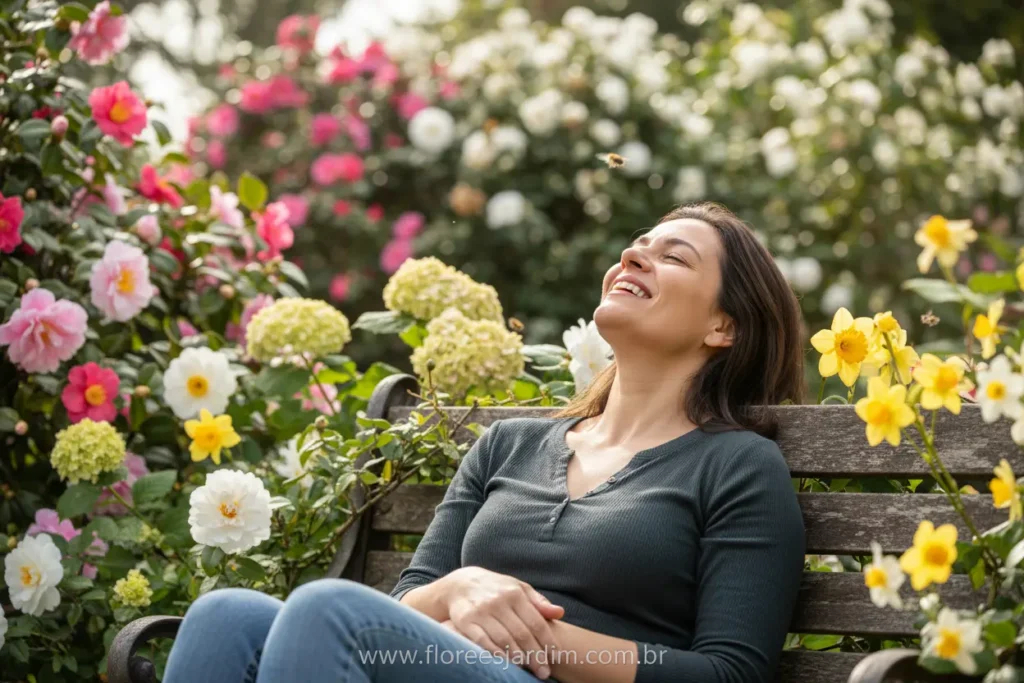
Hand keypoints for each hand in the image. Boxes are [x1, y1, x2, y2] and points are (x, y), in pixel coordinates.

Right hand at [440, 566, 563, 678]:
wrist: (460, 584)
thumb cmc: (496, 589)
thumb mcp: (518, 588)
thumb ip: (538, 602)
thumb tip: (560, 613)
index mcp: (515, 593)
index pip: (536, 621)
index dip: (548, 641)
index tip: (557, 657)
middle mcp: (498, 601)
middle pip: (522, 633)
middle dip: (535, 655)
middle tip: (544, 672)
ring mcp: (481, 611)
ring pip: (504, 639)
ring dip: (518, 657)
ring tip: (528, 669)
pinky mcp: (465, 620)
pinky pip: (482, 641)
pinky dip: (495, 653)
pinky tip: (505, 663)